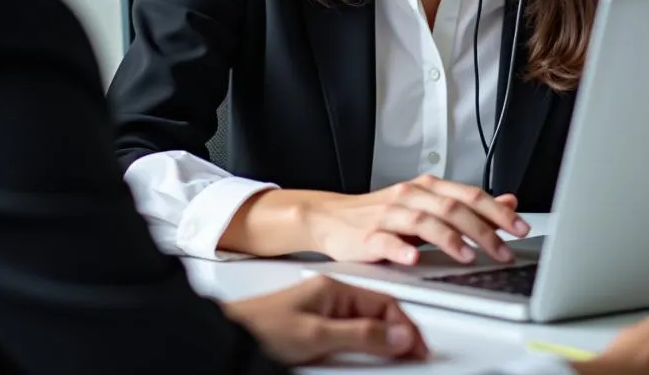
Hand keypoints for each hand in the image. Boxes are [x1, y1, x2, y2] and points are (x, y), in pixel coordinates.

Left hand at [224, 274, 427, 365]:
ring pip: (366, 325)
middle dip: (399, 333)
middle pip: (378, 314)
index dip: (406, 326)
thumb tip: (398, 336)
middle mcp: (331, 296)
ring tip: (399, 358)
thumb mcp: (317, 335)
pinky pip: (351, 335)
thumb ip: (360, 335)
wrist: (229, 338)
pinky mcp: (314, 328)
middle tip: (416, 357)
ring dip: (385, 341)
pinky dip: (367, 346)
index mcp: (335, 289)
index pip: (384, 303)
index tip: (419, 347)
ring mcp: (323, 312)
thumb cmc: (263, 330)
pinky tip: (370, 357)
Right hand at [305, 177, 528, 264]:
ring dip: (449, 238)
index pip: (468, 195)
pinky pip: (386, 240)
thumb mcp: (427, 205)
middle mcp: (410, 196)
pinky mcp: (367, 236)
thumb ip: (466, 205)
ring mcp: (388, 215)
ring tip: (469, 256)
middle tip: (504, 250)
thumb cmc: (381, 214)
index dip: (497, 211)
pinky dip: (401, 249)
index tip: (520, 228)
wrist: (331, 217)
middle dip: (483, 229)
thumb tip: (508, 202)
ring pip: (423, 221)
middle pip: (451, 207)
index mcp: (426, 188)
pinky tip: (414, 259)